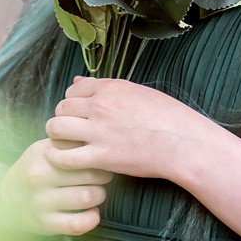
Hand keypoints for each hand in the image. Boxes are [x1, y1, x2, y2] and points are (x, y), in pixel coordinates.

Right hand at [0, 138, 111, 240]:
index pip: (81, 149)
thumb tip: (98, 139)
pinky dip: (92, 219)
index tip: (98, 158)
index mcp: (42, 153)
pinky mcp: (45, 223)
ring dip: (99, 195)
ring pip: (87, 197)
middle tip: (103, 177)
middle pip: (89, 173)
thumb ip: (68, 142)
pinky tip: (92, 213)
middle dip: (103, 176)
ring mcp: (41, 201)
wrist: (8, 201)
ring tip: (96, 193)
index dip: (97, 154)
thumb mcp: (45, 150)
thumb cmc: (37, 170)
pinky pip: (77, 224)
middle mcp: (39, 176)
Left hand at [44, 77, 213, 181]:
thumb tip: (77, 81)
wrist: (184, 142)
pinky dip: (58, 158)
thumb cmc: (167, 117)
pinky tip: (65, 160)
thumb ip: (106, 87)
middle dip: (62, 118)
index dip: (72, 101)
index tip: (79, 113)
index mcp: (110, 87)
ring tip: (66, 144)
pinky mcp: (102, 157)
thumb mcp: (137, 92)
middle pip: (61, 107)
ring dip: (57, 136)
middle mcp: (101, 105)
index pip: (73, 89)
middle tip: (71, 130)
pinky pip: (64, 156)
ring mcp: (99, 131)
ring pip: (56, 128)